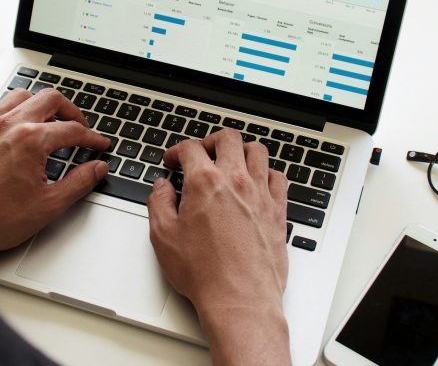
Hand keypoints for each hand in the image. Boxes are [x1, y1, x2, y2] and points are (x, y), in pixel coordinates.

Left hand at [0, 88, 109, 273]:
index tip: (98, 145)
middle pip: (50, 99)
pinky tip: (16, 128)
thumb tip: (97, 169)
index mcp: (31, 141)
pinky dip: (12, 113)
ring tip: (49, 122)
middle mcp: (8, 126)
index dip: (91, 138)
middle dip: (71, 111)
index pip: (72, 130)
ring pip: (21, 97)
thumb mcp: (48, 205)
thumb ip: (79, 182)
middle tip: (79, 126)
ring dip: (40, 105)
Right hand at [148, 129, 290, 365]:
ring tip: (231, 160)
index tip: (173, 160)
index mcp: (205, 183)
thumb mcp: (164, 237)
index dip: (177, 150)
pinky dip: (267, 173)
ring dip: (241, 150)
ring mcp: (261, 194)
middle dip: (211, 141)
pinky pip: (278, 177)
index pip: (191, 148)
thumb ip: (159, 203)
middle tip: (202, 153)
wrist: (240, 298)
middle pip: (228, 139)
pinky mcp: (278, 210)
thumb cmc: (204, 273)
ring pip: (257, 151)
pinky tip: (258, 182)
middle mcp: (236, 181)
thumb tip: (162, 187)